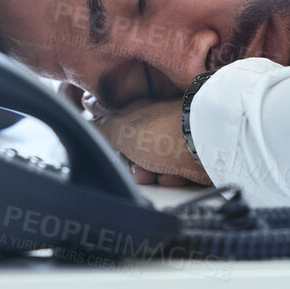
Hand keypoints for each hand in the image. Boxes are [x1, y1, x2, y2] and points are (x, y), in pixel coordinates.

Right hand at [92, 97, 210, 187]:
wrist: (205, 143)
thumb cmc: (162, 131)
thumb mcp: (119, 128)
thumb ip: (100, 125)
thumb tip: (84, 112)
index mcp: (139, 112)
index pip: (119, 128)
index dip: (114, 146)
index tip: (113, 154)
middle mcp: (159, 123)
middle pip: (138, 152)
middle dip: (136, 167)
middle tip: (138, 170)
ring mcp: (179, 139)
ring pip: (157, 166)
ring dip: (155, 175)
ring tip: (160, 174)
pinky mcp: (195, 156)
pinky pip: (179, 173)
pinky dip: (176, 178)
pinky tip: (176, 176)